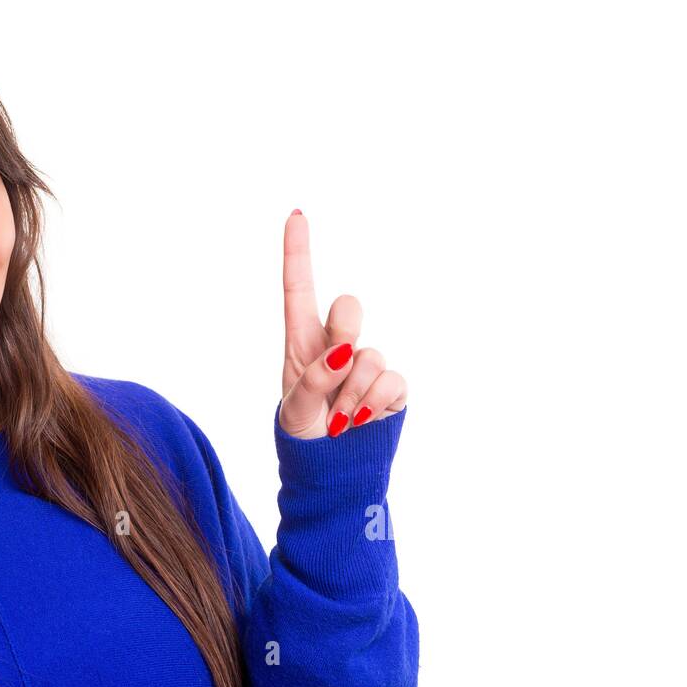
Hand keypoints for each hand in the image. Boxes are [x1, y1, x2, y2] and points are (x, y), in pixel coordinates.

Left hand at [279, 210, 407, 438]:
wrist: (331, 471)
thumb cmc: (303, 434)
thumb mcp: (294, 410)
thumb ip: (311, 381)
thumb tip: (342, 354)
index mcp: (301, 341)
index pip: (299, 288)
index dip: (297, 251)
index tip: (296, 214)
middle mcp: (336, 344)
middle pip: (348, 307)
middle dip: (344, 331)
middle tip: (334, 366)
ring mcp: (366, 363)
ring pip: (369, 355)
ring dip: (351, 393)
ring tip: (338, 419)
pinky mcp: (392, 386)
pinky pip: (391, 381)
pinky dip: (373, 404)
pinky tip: (361, 421)